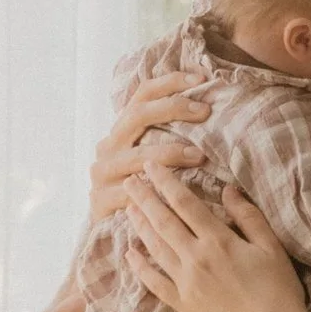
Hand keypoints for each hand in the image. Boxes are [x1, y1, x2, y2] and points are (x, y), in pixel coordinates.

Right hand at [90, 72, 208, 216]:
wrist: (111, 232)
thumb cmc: (145, 190)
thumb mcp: (157, 157)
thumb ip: (173, 134)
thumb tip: (210, 106)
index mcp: (122, 129)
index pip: (143, 93)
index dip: (171, 82)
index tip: (202, 79)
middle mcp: (108, 145)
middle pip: (138, 115)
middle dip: (173, 109)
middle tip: (205, 111)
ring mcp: (102, 173)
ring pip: (137, 156)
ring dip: (171, 153)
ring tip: (200, 156)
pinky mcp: (100, 201)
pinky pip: (130, 193)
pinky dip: (153, 190)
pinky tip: (173, 192)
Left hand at [124, 166, 310, 311]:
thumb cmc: (279, 291)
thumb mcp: (271, 247)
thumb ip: (248, 216)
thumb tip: (228, 190)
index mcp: (219, 240)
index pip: (185, 203)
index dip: (165, 182)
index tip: (151, 166)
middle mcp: (196, 258)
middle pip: (163, 221)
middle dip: (144, 199)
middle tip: (129, 181)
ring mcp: (186, 283)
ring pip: (155, 247)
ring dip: (139, 226)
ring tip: (128, 208)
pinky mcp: (183, 305)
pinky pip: (154, 283)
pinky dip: (140, 267)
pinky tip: (130, 254)